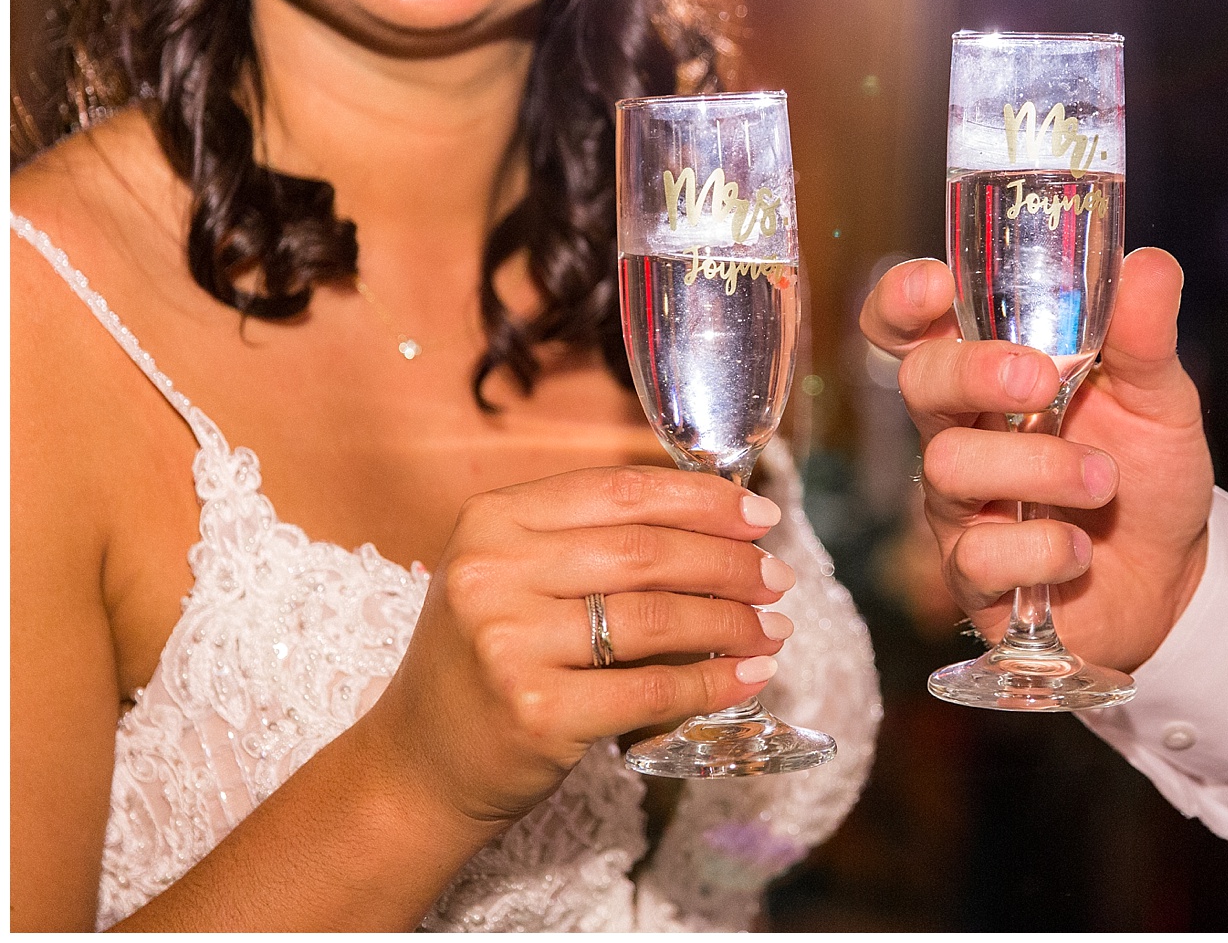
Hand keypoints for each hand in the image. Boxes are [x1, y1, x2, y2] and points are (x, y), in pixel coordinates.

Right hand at [359, 466, 794, 825]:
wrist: (420, 764)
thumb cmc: (489, 661)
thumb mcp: (515, 578)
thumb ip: (592, 542)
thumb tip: (723, 525)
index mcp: (493, 520)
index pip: (620, 491)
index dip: (702, 499)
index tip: (760, 514)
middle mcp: (493, 572)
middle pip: (646, 553)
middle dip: (729, 564)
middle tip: (778, 578)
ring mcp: (510, 643)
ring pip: (656, 619)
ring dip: (731, 623)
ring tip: (773, 628)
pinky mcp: (536, 711)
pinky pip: (650, 690)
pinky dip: (711, 684)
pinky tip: (746, 677)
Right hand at [860, 248, 1213, 672]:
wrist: (1174, 577)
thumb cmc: (1148, 473)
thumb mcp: (1160, 398)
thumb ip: (1145, 335)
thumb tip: (1149, 265)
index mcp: (993, 373)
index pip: (914, 326)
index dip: (903, 301)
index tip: (936, 286)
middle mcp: (962, 431)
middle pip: (919, 382)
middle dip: (973, 372)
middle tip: (1041, 381)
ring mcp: (960, 505)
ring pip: (949, 467)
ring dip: (1039, 469)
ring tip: (1104, 481)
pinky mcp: (974, 576)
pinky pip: (977, 556)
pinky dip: (1042, 549)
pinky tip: (1080, 551)